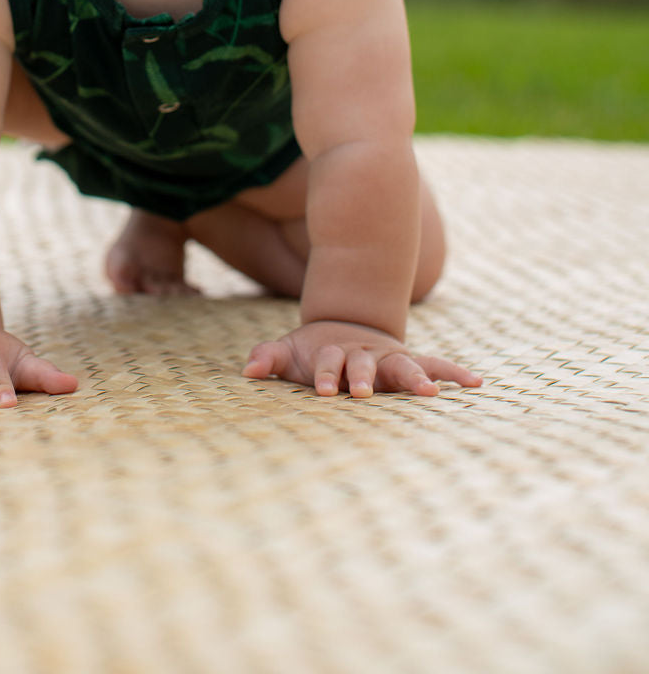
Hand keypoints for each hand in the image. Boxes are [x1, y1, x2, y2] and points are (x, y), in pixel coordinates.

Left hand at [242, 319, 481, 397]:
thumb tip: (246, 372)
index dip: (327, 375)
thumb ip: (268, 357)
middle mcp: (365, 354)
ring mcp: (390, 358)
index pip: (329, 363)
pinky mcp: (409, 363)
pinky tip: (476, 383)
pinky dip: (455, 373)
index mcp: (335, 353)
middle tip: (363, 393)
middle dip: (365, 377)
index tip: (326, 392)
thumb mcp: (289, 352)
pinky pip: (436, 365)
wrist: (345, 329)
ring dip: (416, 377)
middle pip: (366, 364)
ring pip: (404, 365)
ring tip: (432, 392)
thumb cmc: (313, 353)